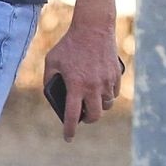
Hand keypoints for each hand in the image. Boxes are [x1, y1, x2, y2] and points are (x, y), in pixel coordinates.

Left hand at [41, 22, 123, 141]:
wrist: (93, 28)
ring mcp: (107, 81)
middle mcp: (93, 86)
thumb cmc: (69, 45)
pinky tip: (100, 91)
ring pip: (106, 105)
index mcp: (75, 85)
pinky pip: (113, 93)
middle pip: (95, 116)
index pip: (72, 115)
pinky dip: (107, 95)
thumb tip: (52, 95)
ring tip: (91, 101)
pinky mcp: (116, 75)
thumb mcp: (52, 61)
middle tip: (82, 117)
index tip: (68, 138)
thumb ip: (49, 79)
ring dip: (98, 106)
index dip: (70, 130)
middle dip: (88, 120)